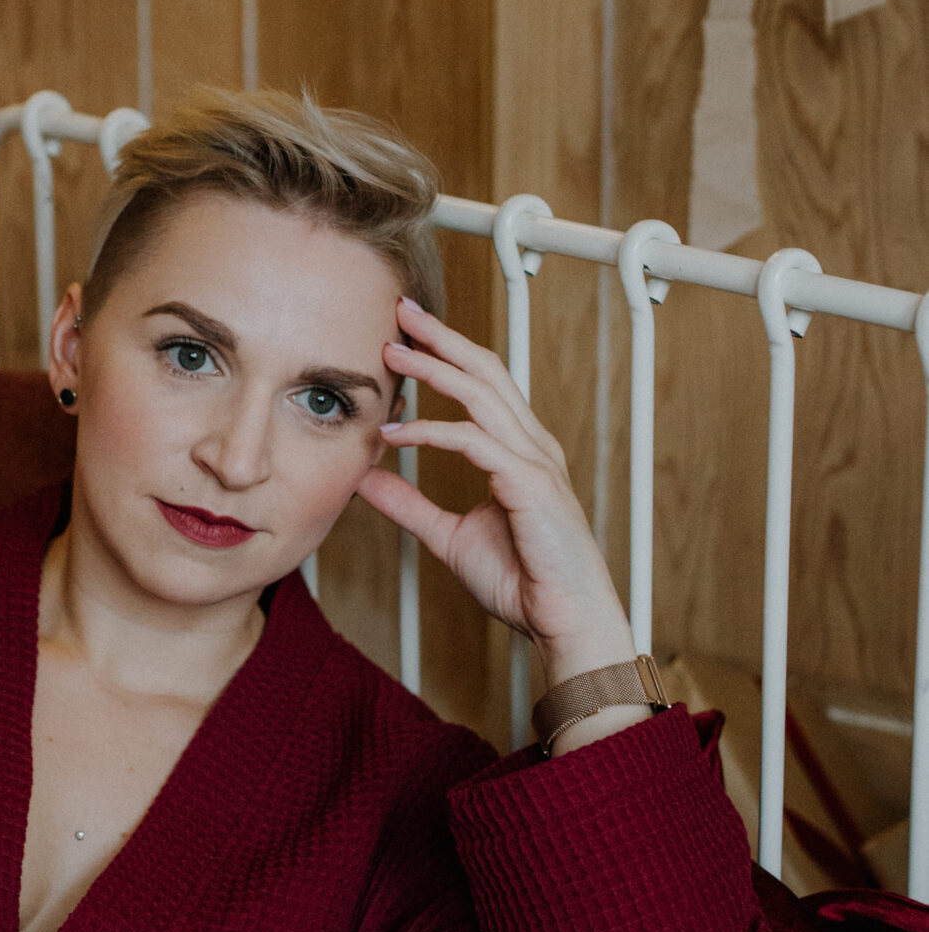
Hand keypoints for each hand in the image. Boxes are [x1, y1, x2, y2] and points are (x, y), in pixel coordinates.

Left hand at [358, 298, 633, 689]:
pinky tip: (398, 432)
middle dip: (442, 337)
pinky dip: (433, 431)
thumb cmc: (523, 582)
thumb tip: (367, 479)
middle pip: (485, 371)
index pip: (483, 384)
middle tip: (401, 310)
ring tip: (393, 353)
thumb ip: (410, 505)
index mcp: (520, 451)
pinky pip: (475, 443)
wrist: (565, 621)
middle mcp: (532, 446)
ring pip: (482, 395)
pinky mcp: (531, 484)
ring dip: (435, 368)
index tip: (405, 333)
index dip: (447, 352)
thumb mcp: (449, 537)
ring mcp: (535, 461)